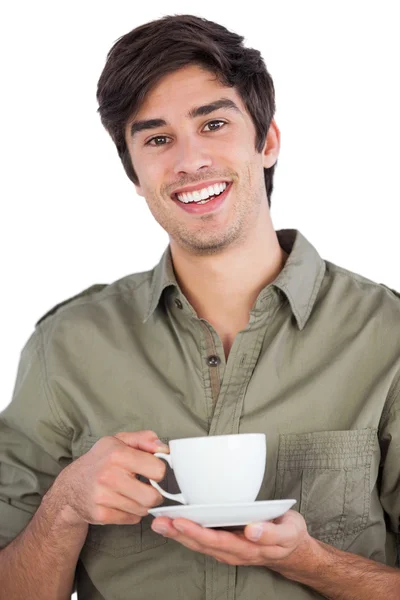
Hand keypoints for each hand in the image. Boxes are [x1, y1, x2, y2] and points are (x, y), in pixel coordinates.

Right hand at [52, 430, 169, 526]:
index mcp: (117, 454)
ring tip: (133, 493)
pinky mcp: (100, 515)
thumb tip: (164, 448)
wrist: (70, 487)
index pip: (158, 470)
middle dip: (155, 493)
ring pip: (143, 510)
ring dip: (143, 504)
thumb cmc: (101, 460)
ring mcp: (103, 497)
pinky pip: (132, 519)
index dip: (159, 471)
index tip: (152, 471)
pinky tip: (123, 502)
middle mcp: (109, 475)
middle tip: (148, 487)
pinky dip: (132, 513)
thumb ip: (144, 438)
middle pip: (152, 496)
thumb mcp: (119, 440)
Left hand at [151, 509, 312, 573]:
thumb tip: (251, 530)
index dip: (196, 532)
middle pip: (201, 544)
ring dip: (178, 534)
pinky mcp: (225, 543)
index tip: (180, 521)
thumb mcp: (288, 533)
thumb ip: (271, 533)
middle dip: (178, 533)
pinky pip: (202, 540)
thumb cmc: (289, 537)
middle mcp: (233, 551)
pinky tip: (174, 524)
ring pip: (198, 544)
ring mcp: (228, 549)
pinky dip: (186, 532)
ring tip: (159, 522)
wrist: (293, 550)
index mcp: (247, 548)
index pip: (216, 541)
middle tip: (159, 521)